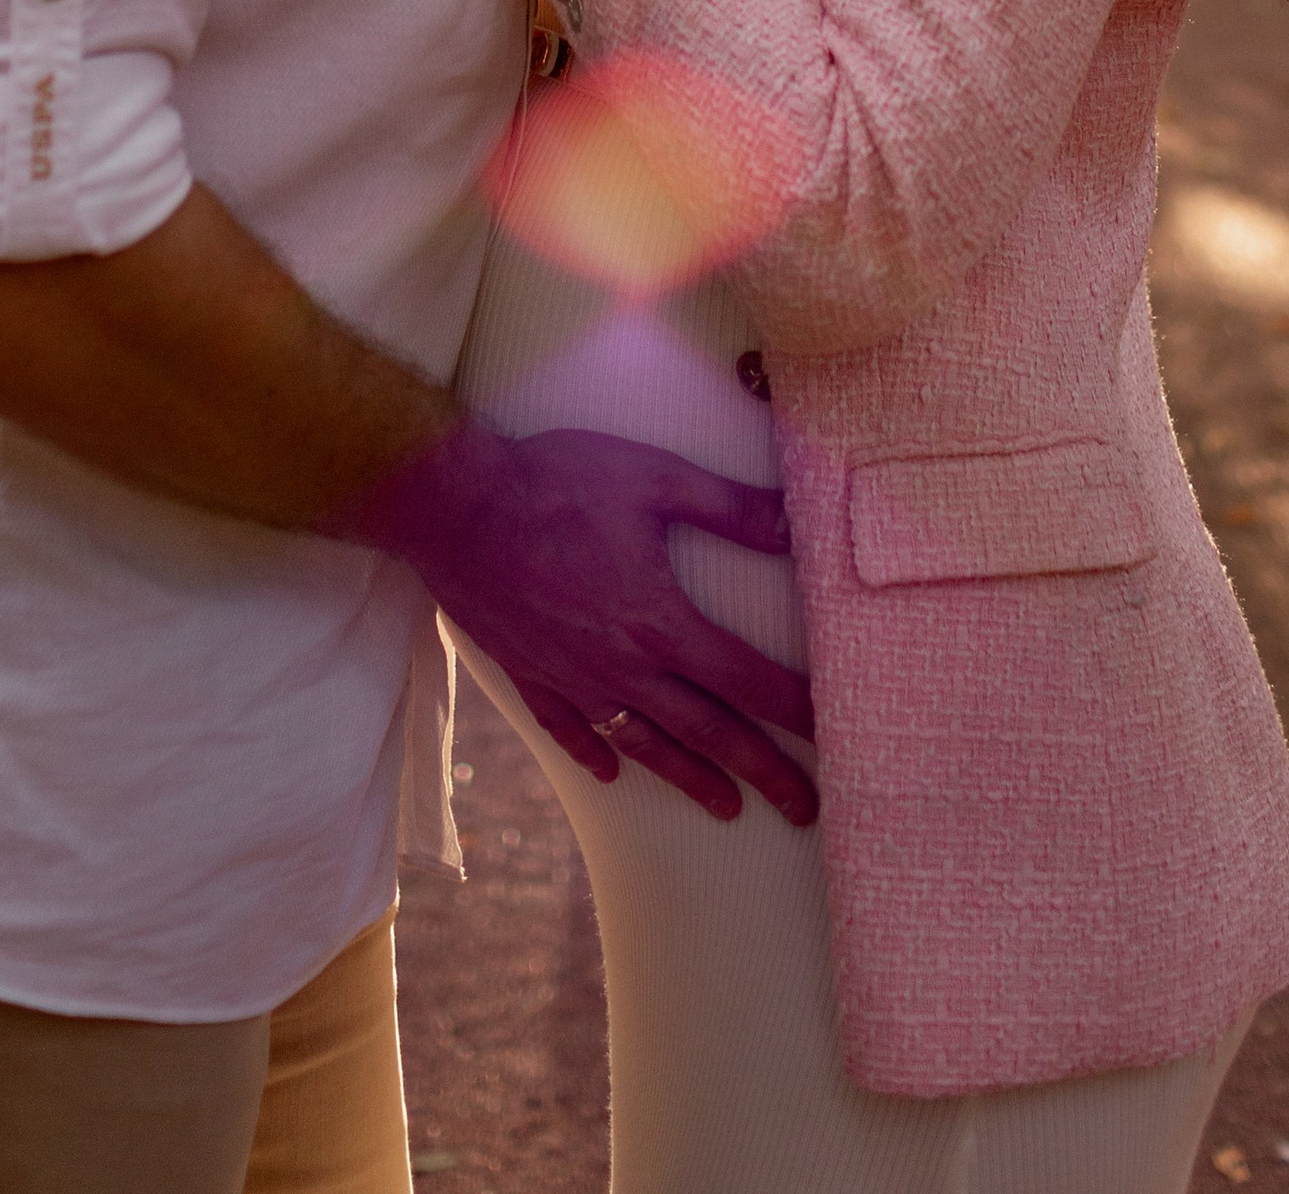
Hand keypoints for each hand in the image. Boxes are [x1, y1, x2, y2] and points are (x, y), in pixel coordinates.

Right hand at [334, 419, 817, 826]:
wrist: (454, 508)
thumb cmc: (556, 483)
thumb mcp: (653, 478)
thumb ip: (728, 507)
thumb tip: (796, 525)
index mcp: (658, 622)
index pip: (746, 680)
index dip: (795, 711)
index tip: (833, 737)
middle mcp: (622, 667)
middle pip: (707, 732)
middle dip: (763, 772)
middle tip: (806, 810)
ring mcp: (573, 679)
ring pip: (646, 744)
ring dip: (691, 779)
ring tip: (728, 807)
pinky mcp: (530, 675)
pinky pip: (570, 732)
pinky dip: (597, 755)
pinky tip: (613, 772)